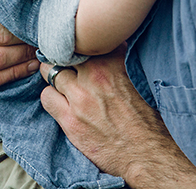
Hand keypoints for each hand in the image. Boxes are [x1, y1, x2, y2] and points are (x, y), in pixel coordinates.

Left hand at [39, 50, 195, 187]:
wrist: (148, 154)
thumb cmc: (148, 117)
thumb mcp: (139, 78)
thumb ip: (121, 58)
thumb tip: (113, 41)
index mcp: (113, 63)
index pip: (84, 40)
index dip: (79, 45)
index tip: (78, 50)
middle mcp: (94, 76)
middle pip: (63, 53)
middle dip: (64, 58)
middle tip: (66, 66)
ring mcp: (79, 98)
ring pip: (50, 72)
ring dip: (55, 77)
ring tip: (62, 84)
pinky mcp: (70, 120)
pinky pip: (46, 98)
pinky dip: (51, 98)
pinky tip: (60, 102)